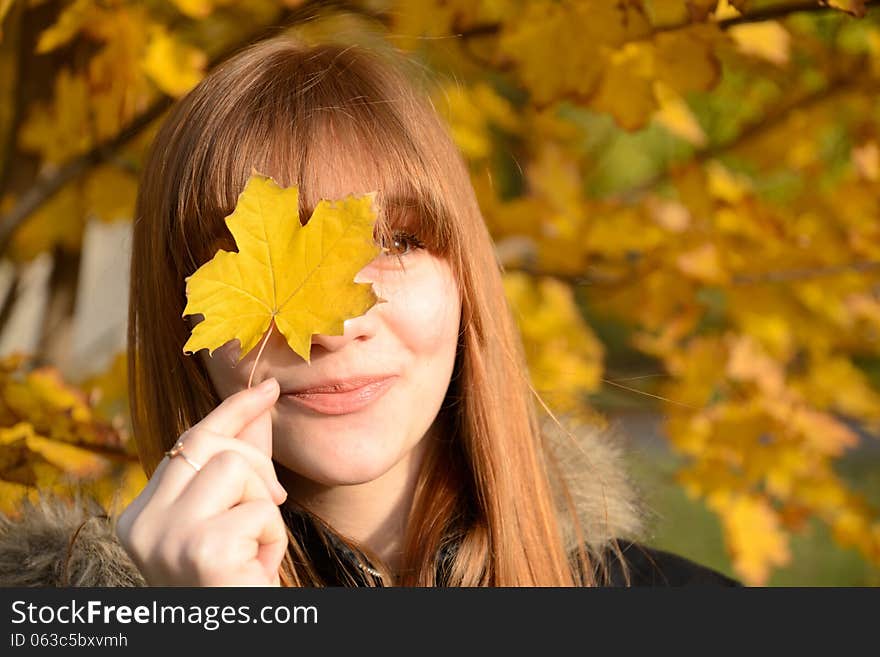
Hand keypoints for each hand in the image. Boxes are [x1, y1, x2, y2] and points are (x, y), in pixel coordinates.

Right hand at [116, 378, 287, 585]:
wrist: (237, 634)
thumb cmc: (237, 584)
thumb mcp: (232, 519)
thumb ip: (240, 462)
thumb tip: (263, 399)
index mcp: (140, 517)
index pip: (186, 442)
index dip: (231, 411)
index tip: (267, 389)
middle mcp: (140, 526)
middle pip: (210, 445)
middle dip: (257, 463)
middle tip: (271, 506)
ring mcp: (164, 539)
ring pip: (235, 467)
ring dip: (264, 508)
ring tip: (256, 549)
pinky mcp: (200, 552)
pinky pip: (259, 511)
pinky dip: (273, 539)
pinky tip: (257, 572)